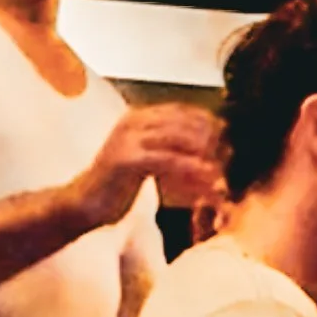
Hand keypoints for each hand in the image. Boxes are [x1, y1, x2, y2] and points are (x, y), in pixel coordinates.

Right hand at [72, 105, 221, 227]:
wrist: (83, 204)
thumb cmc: (118, 187)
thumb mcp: (150, 163)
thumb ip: (173, 153)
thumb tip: (211, 154)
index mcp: (140, 117)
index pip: (185, 111)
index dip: (211, 124)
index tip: (233, 141)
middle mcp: (134, 121)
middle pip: (185, 121)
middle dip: (213, 139)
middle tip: (234, 157)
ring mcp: (128, 137)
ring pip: (179, 138)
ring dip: (206, 155)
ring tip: (225, 170)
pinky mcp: (126, 159)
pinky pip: (167, 160)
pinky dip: (190, 169)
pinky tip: (207, 178)